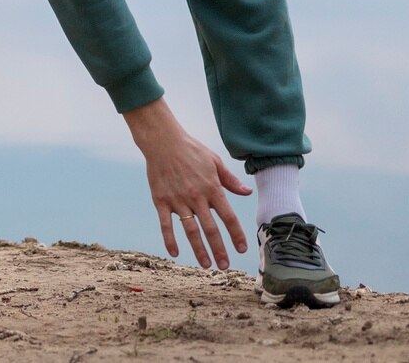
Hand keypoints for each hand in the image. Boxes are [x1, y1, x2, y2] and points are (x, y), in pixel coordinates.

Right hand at [123, 98, 250, 268]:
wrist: (162, 141)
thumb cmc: (191, 150)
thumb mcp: (215, 161)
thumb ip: (230, 180)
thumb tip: (247, 192)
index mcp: (212, 188)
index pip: (228, 217)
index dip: (236, 235)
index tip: (242, 249)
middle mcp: (196, 197)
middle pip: (211, 229)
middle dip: (219, 249)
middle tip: (225, 266)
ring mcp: (177, 200)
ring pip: (190, 230)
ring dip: (199, 250)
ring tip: (206, 265)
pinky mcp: (161, 200)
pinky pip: (165, 224)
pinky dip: (170, 239)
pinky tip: (175, 253)